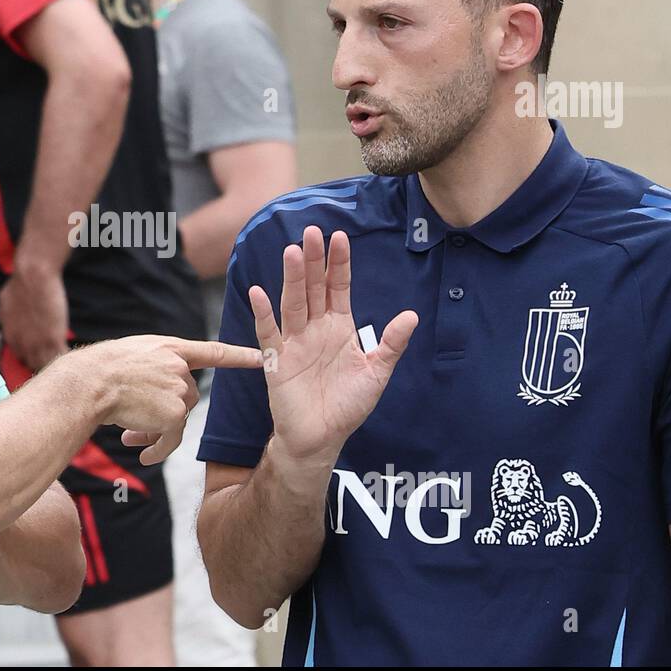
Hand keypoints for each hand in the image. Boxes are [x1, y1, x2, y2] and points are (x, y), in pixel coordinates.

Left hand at [0, 261, 68, 371]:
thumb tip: (7, 321)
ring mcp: (37, 345)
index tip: (38, 351)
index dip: (30, 355)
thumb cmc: (18, 284)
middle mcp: (21, 345)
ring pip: (46, 365)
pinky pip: (60, 357)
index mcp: (9, 337)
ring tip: (63, 355)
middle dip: (41, 360)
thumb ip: (6, 317)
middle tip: (52, 354)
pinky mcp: (53, 340)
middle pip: (32, 364)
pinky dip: (65, 356)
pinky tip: (71, 351)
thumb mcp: (4, 303)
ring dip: (53, 361)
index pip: (19, 357)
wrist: (33, 276)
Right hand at [78, 335, 261, 465]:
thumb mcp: (134, 356)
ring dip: (156, 432)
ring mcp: (179, 389)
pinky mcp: (174, 413)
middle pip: (187, 397)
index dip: (239, 355)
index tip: (262, 357)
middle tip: (136, 429)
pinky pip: (171, 439)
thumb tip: (167, 398)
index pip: (213, 352)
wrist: (89, 384)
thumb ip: (157, 368)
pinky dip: (159, 450)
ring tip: (131, 439)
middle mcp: (179, 366)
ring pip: (178, 419)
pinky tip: (143, 455)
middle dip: (166, 413)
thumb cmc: (102, 371)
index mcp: (170, 348)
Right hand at [251, 226, 416, 466]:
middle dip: (312, 261)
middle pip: (312, 288)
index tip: (339, 237)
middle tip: (311, 232)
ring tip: (291, 251)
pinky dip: (263, 314)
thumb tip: (411, 316)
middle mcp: (315, 329)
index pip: (337, 288)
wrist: (321, 438)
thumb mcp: (377, 374)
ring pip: (293, 303)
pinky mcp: (277, 361)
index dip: (338, 264)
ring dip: (291, 278)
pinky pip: (268, 334)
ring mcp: (294, 343)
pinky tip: (259, 292)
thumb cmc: (347, 406)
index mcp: (339, 328)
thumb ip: (391, 345)